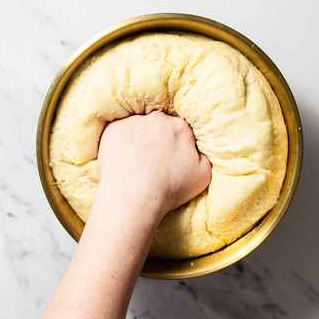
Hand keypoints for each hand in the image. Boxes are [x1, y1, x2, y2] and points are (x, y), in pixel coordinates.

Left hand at [95, 110, 211, 218]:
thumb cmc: (168, 190)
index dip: (176, 144)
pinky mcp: (113, 128)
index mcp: (181, 126)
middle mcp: (157, 118)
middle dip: (157, 138)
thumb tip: (198, 146)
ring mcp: (133, 121)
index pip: (181, 129)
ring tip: (135, 161)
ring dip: (138, 138)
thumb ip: (205, 155)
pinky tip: (122, 158)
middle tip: (152, 160)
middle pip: (159, 125)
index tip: (170, 157)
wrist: (133, 200)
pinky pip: (118, 130)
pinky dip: (120, 141)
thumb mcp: (202, 176)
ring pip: (138, 126)